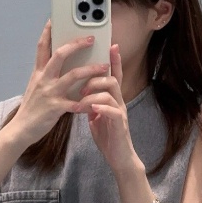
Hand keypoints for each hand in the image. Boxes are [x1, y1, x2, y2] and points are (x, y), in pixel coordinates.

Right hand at [13, 19, 110, 144]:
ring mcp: (49, 93)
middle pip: (60, 54)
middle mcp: (43, 79)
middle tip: (92, 38)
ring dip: (91, 69)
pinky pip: (76, 103)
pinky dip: (87, 102)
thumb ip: (45, 74)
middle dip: (77, 44)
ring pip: (73, 75)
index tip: (54, 19)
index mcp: (38, 73)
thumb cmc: (31, 108)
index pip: (42, 47)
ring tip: (104, 67)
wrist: (20, 129)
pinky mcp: (56, 108)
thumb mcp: (35, 86)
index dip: (48, 32)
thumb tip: (55, 63)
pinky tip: (97, 101)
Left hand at [71, 44, 138, 173]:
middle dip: (95, 77)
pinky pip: (113, 111)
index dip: (114, 60)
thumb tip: (81, 91)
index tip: (111, 44)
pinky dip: (101, 108)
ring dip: (94, 92)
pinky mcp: (120, 125)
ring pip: (111, 92)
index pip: (113, 75)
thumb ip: (91, 102)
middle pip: (111, 79)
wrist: (119, 158)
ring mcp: (120, 112)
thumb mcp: (96, 116)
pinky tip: (92, 109)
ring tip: (83, 99)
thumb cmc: (108, 136)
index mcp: (112, 99)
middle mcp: (118, 102)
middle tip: (81, 86)